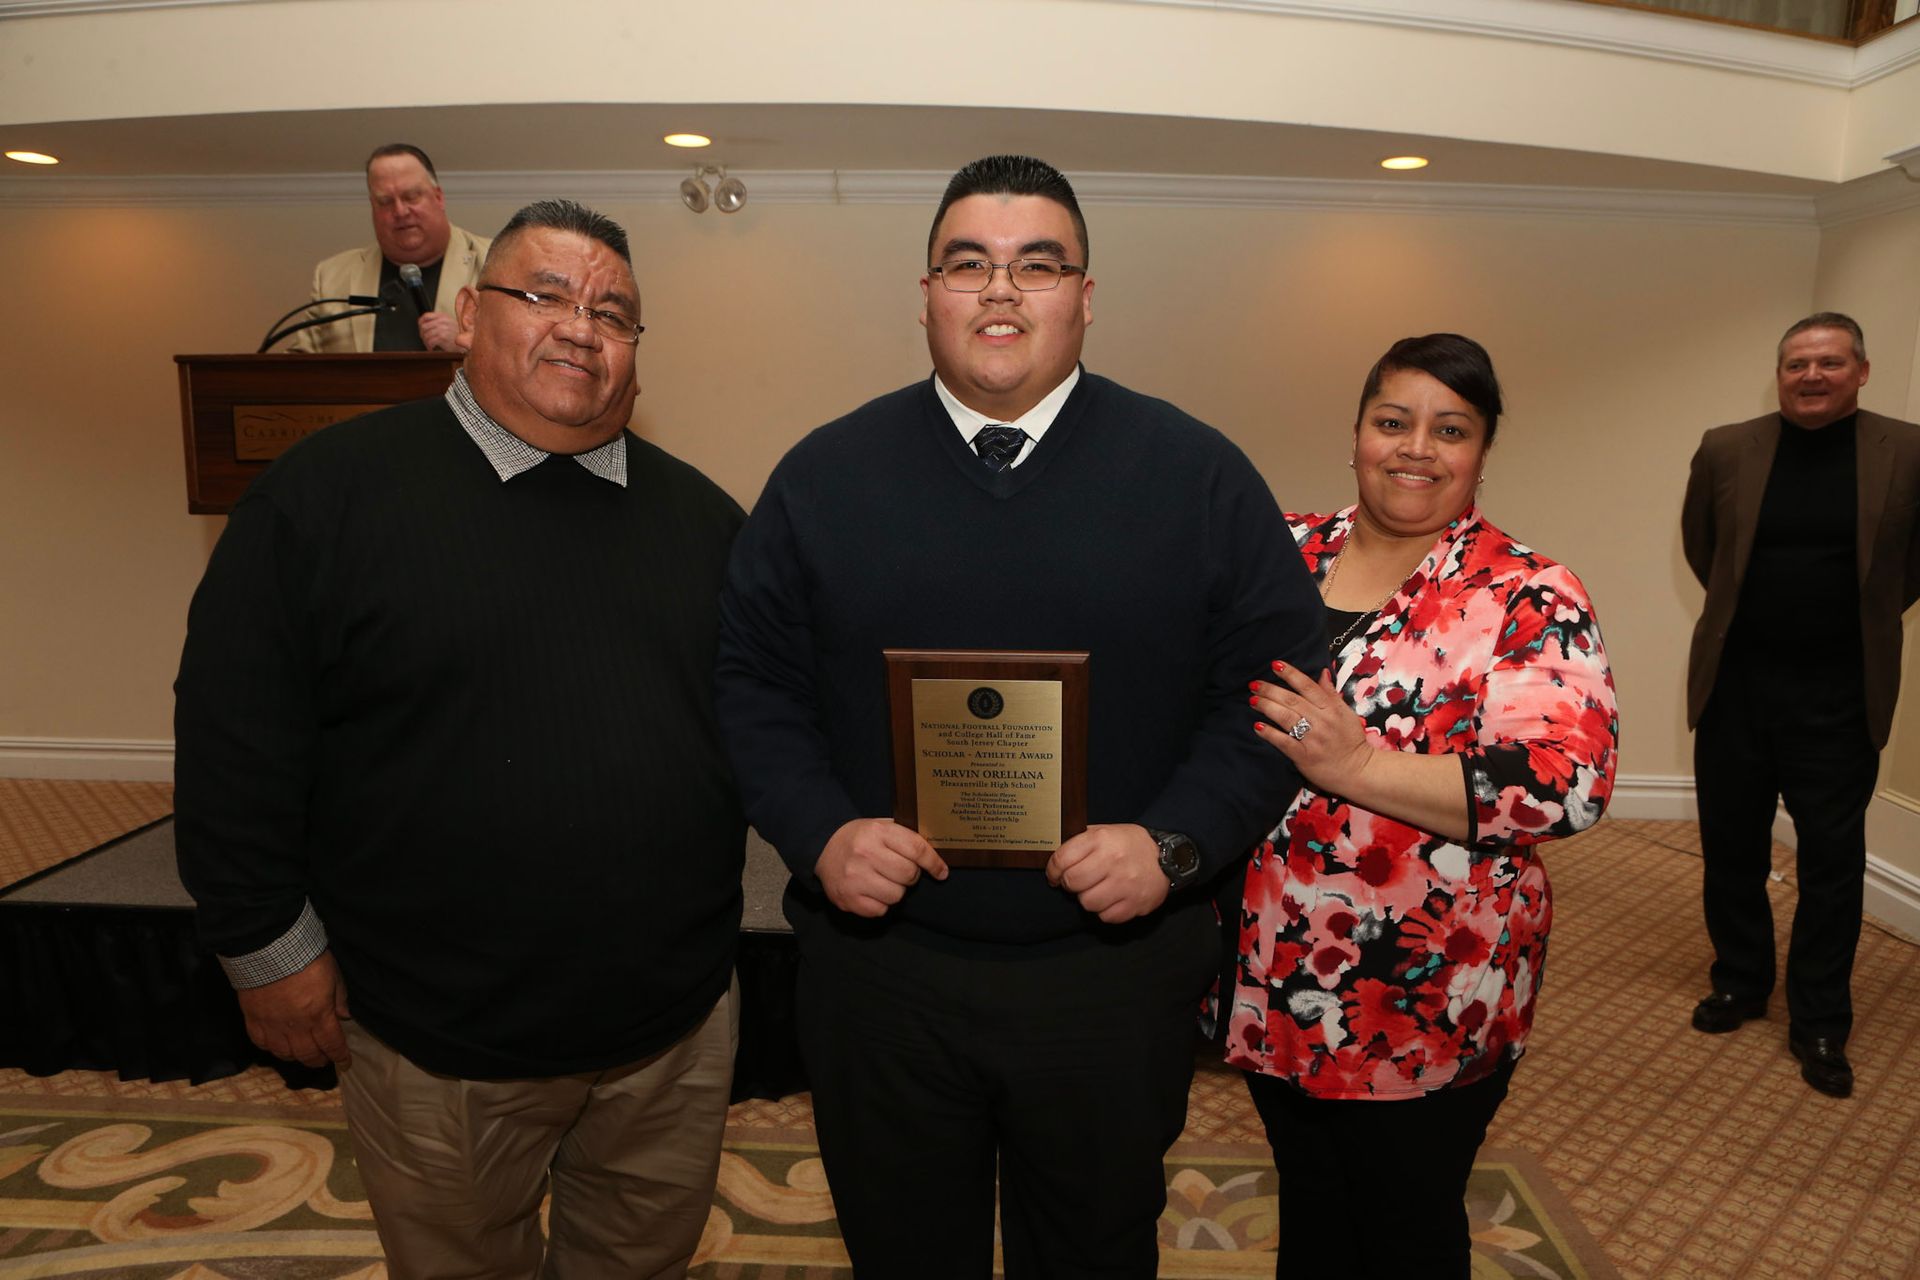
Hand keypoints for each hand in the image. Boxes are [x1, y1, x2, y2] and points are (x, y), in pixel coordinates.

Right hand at [235, 950, 351, 1067]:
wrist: (269, 948)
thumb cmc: (306, 958)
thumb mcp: (333, 974)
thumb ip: (339, 998)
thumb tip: (344, 1016)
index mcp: (319, 1015)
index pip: (332, 1044)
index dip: (339, 1056)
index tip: (344, 1063)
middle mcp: (296, 1026)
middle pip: (308, 1054)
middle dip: (319, 1060)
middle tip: (324, 1060)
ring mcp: (272, 1025)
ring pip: (284, 1053)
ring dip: (296, 1057)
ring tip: (302, 1054)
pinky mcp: (253, 1019)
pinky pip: (261, 1043)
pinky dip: (271, 1049)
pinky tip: (277, 1046)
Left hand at [417, 310, 460, 351]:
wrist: (468, 343)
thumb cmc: (458, 335)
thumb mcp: (449, 323)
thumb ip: (438, 322)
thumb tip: (424, 325)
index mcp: (443, 316)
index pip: (425, 316)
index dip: (420, 323)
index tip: (421, 329)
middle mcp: (442, 321)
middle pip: (424, 326)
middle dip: (422, 334)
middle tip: (425, 339)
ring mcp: (442, 328)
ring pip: (426, 335)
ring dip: (426, 342)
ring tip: (429, 345)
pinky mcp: (442, 337)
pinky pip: (430, 341)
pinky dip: (429, 346)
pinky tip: (432, 348)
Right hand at [815, 818, 948, 917]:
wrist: (822, 847)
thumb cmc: (860, 838)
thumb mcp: (880, 826)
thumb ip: (905, 836)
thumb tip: (936, 855)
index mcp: (877, 832)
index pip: (916, 849)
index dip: (933, 863)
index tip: (941, 872)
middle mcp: (865, 854)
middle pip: (909, 875)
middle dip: (910, 875)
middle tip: (899, 871)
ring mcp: (855, 878)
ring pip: (896, 896)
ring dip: (895, 891)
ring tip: (883, 881)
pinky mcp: (847, 898)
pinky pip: (880, 910)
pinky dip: (880, 904)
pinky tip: (871, 891)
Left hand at [1046, 823, 1168, 923]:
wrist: (1169, 857)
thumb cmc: (1130, 845)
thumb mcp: (1105, 831)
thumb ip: (1080, 842)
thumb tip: (1054, 859)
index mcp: (1101, 839)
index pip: (1062, 859)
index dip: (1053, 870)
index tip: (1055, 875)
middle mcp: (1113, 861)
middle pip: (1073, 883)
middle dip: (1071, 884)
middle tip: (1079, 881)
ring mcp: (1125, 884)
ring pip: (1087, 903)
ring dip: (1088, 898)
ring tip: (1098, 889)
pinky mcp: (1135, 903)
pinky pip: (1106, 916)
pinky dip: (1106, 911)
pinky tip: (1112, 899)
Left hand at [1251, 661, 1372, 795]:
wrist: (1359, 772)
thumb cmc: (1352, 741)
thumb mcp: (1347, 713)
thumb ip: (1331, 694)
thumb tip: (1322, 672)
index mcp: (1332, 709)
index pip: (1308, 686)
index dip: (1291, 674)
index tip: (1275, 665)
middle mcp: (1322, 721)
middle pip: (1292, 700)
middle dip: (1270, 690)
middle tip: (1254, 684)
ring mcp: (1313, 739)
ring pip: (1286, 717)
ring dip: (1267, 706)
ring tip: (1253, 700)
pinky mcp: (1305, 756)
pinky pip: (1284, 742)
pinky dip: (1270, 733)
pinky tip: (1257, 726)